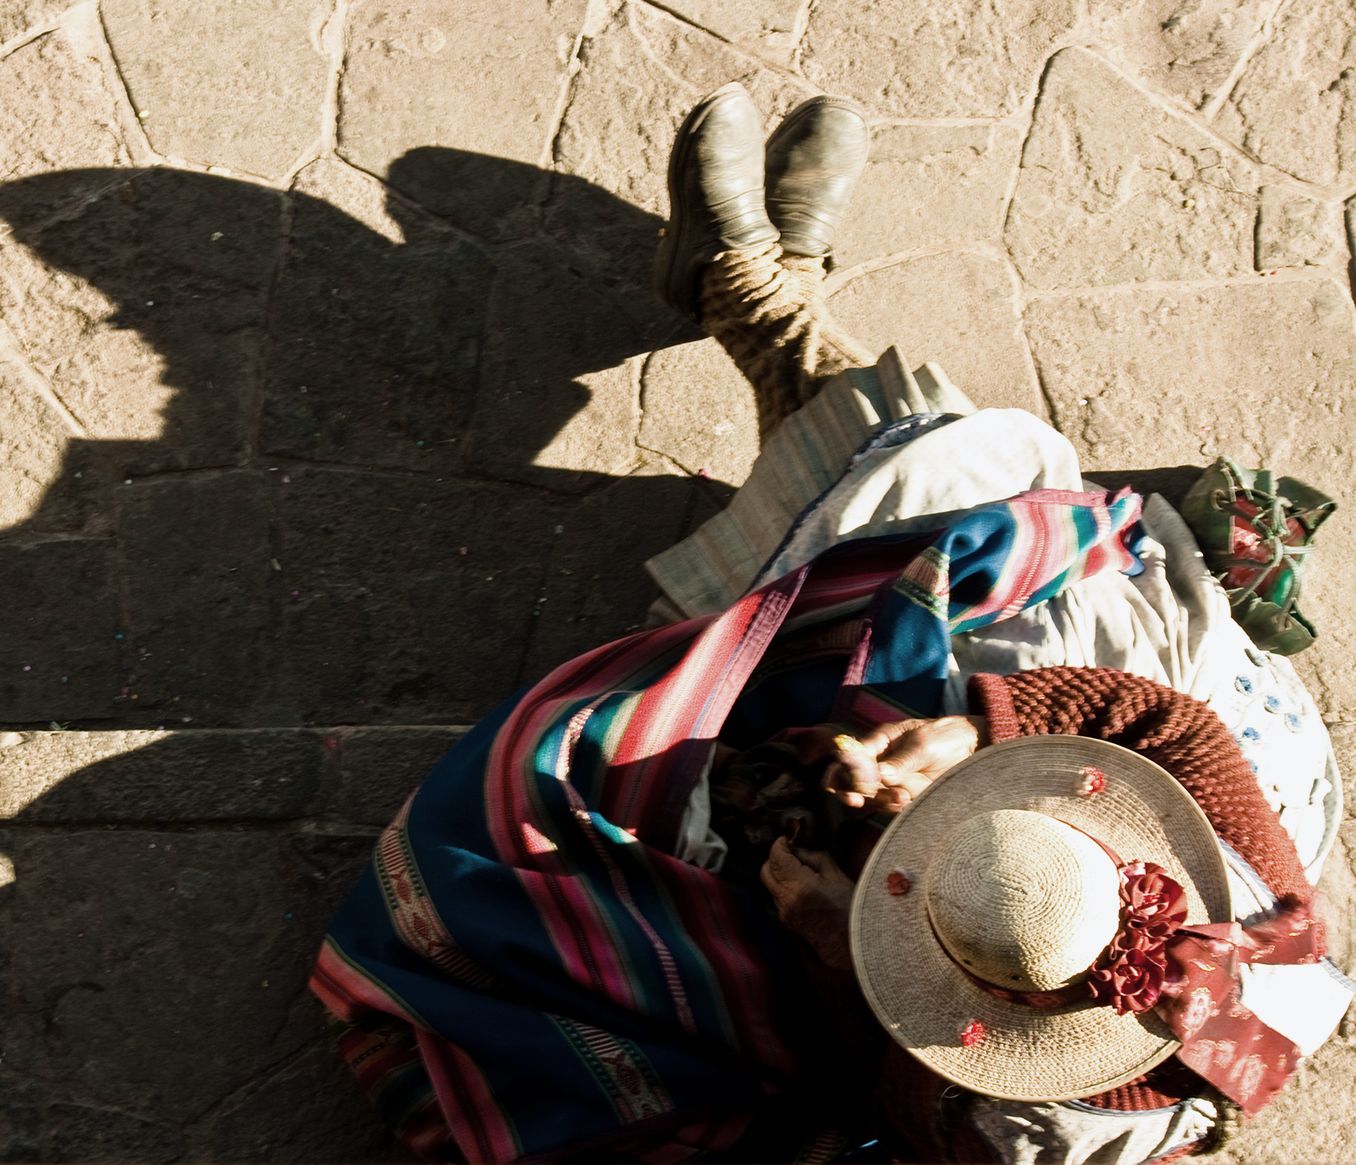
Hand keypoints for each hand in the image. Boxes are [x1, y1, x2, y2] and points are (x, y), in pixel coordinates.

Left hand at [759, 837, 854, 969]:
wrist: (851, 944)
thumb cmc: (849, 907)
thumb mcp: (835, 874)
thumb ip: (812, 857)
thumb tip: (797, 850)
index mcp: (798, 886)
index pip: (776, 857)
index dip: (781, 844)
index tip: (789, 839)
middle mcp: (785, 899)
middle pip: (766, 870)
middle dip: (776, 858)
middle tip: (792, 853)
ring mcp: (783, 912)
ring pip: (770, 885)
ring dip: (779, 874)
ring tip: (799, 871)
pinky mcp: (785, 920)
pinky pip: (777, 897)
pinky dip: (784, 887)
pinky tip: (801, 887)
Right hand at [823, 715, 986, 812]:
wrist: (974, 750)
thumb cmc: (946, 737)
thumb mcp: (924, 744)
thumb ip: (902, 760)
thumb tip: (881, 775)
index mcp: (880, 741)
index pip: (851, 756)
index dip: (844, 770)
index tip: (850, 782)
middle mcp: (880, 761)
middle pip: (852, 779)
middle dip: (850, 791)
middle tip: (856, 801)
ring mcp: (891, 780)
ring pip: (871, 796)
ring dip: (880, 800)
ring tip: (903, 797)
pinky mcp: (904, 795)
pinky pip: (890, 806)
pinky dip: (894, 807)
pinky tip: (908, 801)